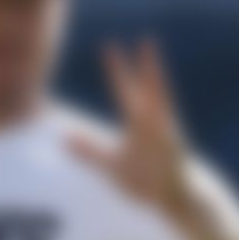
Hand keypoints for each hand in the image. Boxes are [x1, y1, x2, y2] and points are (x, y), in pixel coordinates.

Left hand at [69, 38, 194, 220]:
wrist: (175, 199)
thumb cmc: (144, 181)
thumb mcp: (111, 165)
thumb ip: (88, 151)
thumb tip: (63, 139)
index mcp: (139, 124)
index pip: (125, 91)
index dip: (117, 71)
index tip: (108, 48)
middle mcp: (154, 125)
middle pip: (148, 90)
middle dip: (146, 68)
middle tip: (147, 40)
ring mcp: (166, 136)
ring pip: (164, 104)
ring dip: (161, 83)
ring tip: (162, 63)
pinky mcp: (173, 151)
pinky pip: (169, 133)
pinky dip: (165, 122)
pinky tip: (165, 113)